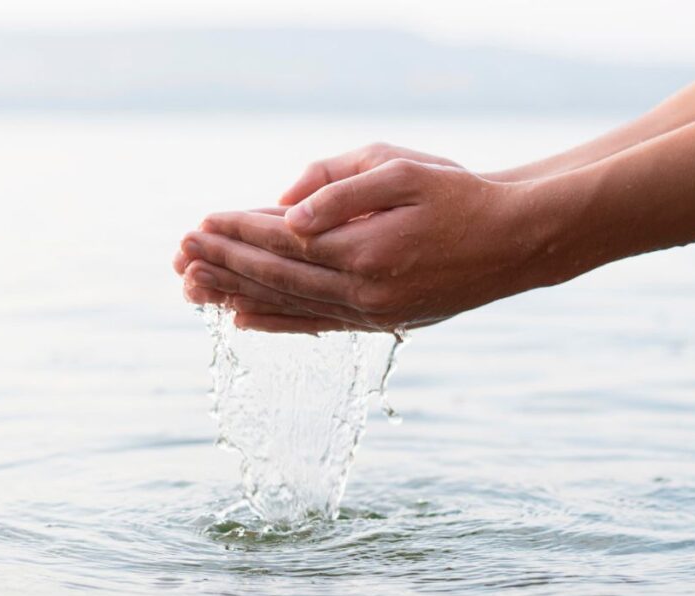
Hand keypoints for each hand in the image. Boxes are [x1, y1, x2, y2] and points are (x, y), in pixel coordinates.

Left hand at [172, 142, 462, 312]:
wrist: (514, 242)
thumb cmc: (461, 196)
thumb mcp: (404, 170)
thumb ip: (342, 188)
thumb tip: (287, 210)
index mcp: (365, 250)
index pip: (281, 241)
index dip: (237, 231)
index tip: (199, 223)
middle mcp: (362, 291)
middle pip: (275, 277)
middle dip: (223, 264)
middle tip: (179, 255)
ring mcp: (370, 313)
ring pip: (288, 306)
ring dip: (236, 295)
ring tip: (193, 287)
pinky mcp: (379, 323)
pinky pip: (315, 326)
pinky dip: (275, 323)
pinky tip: (241, 320)